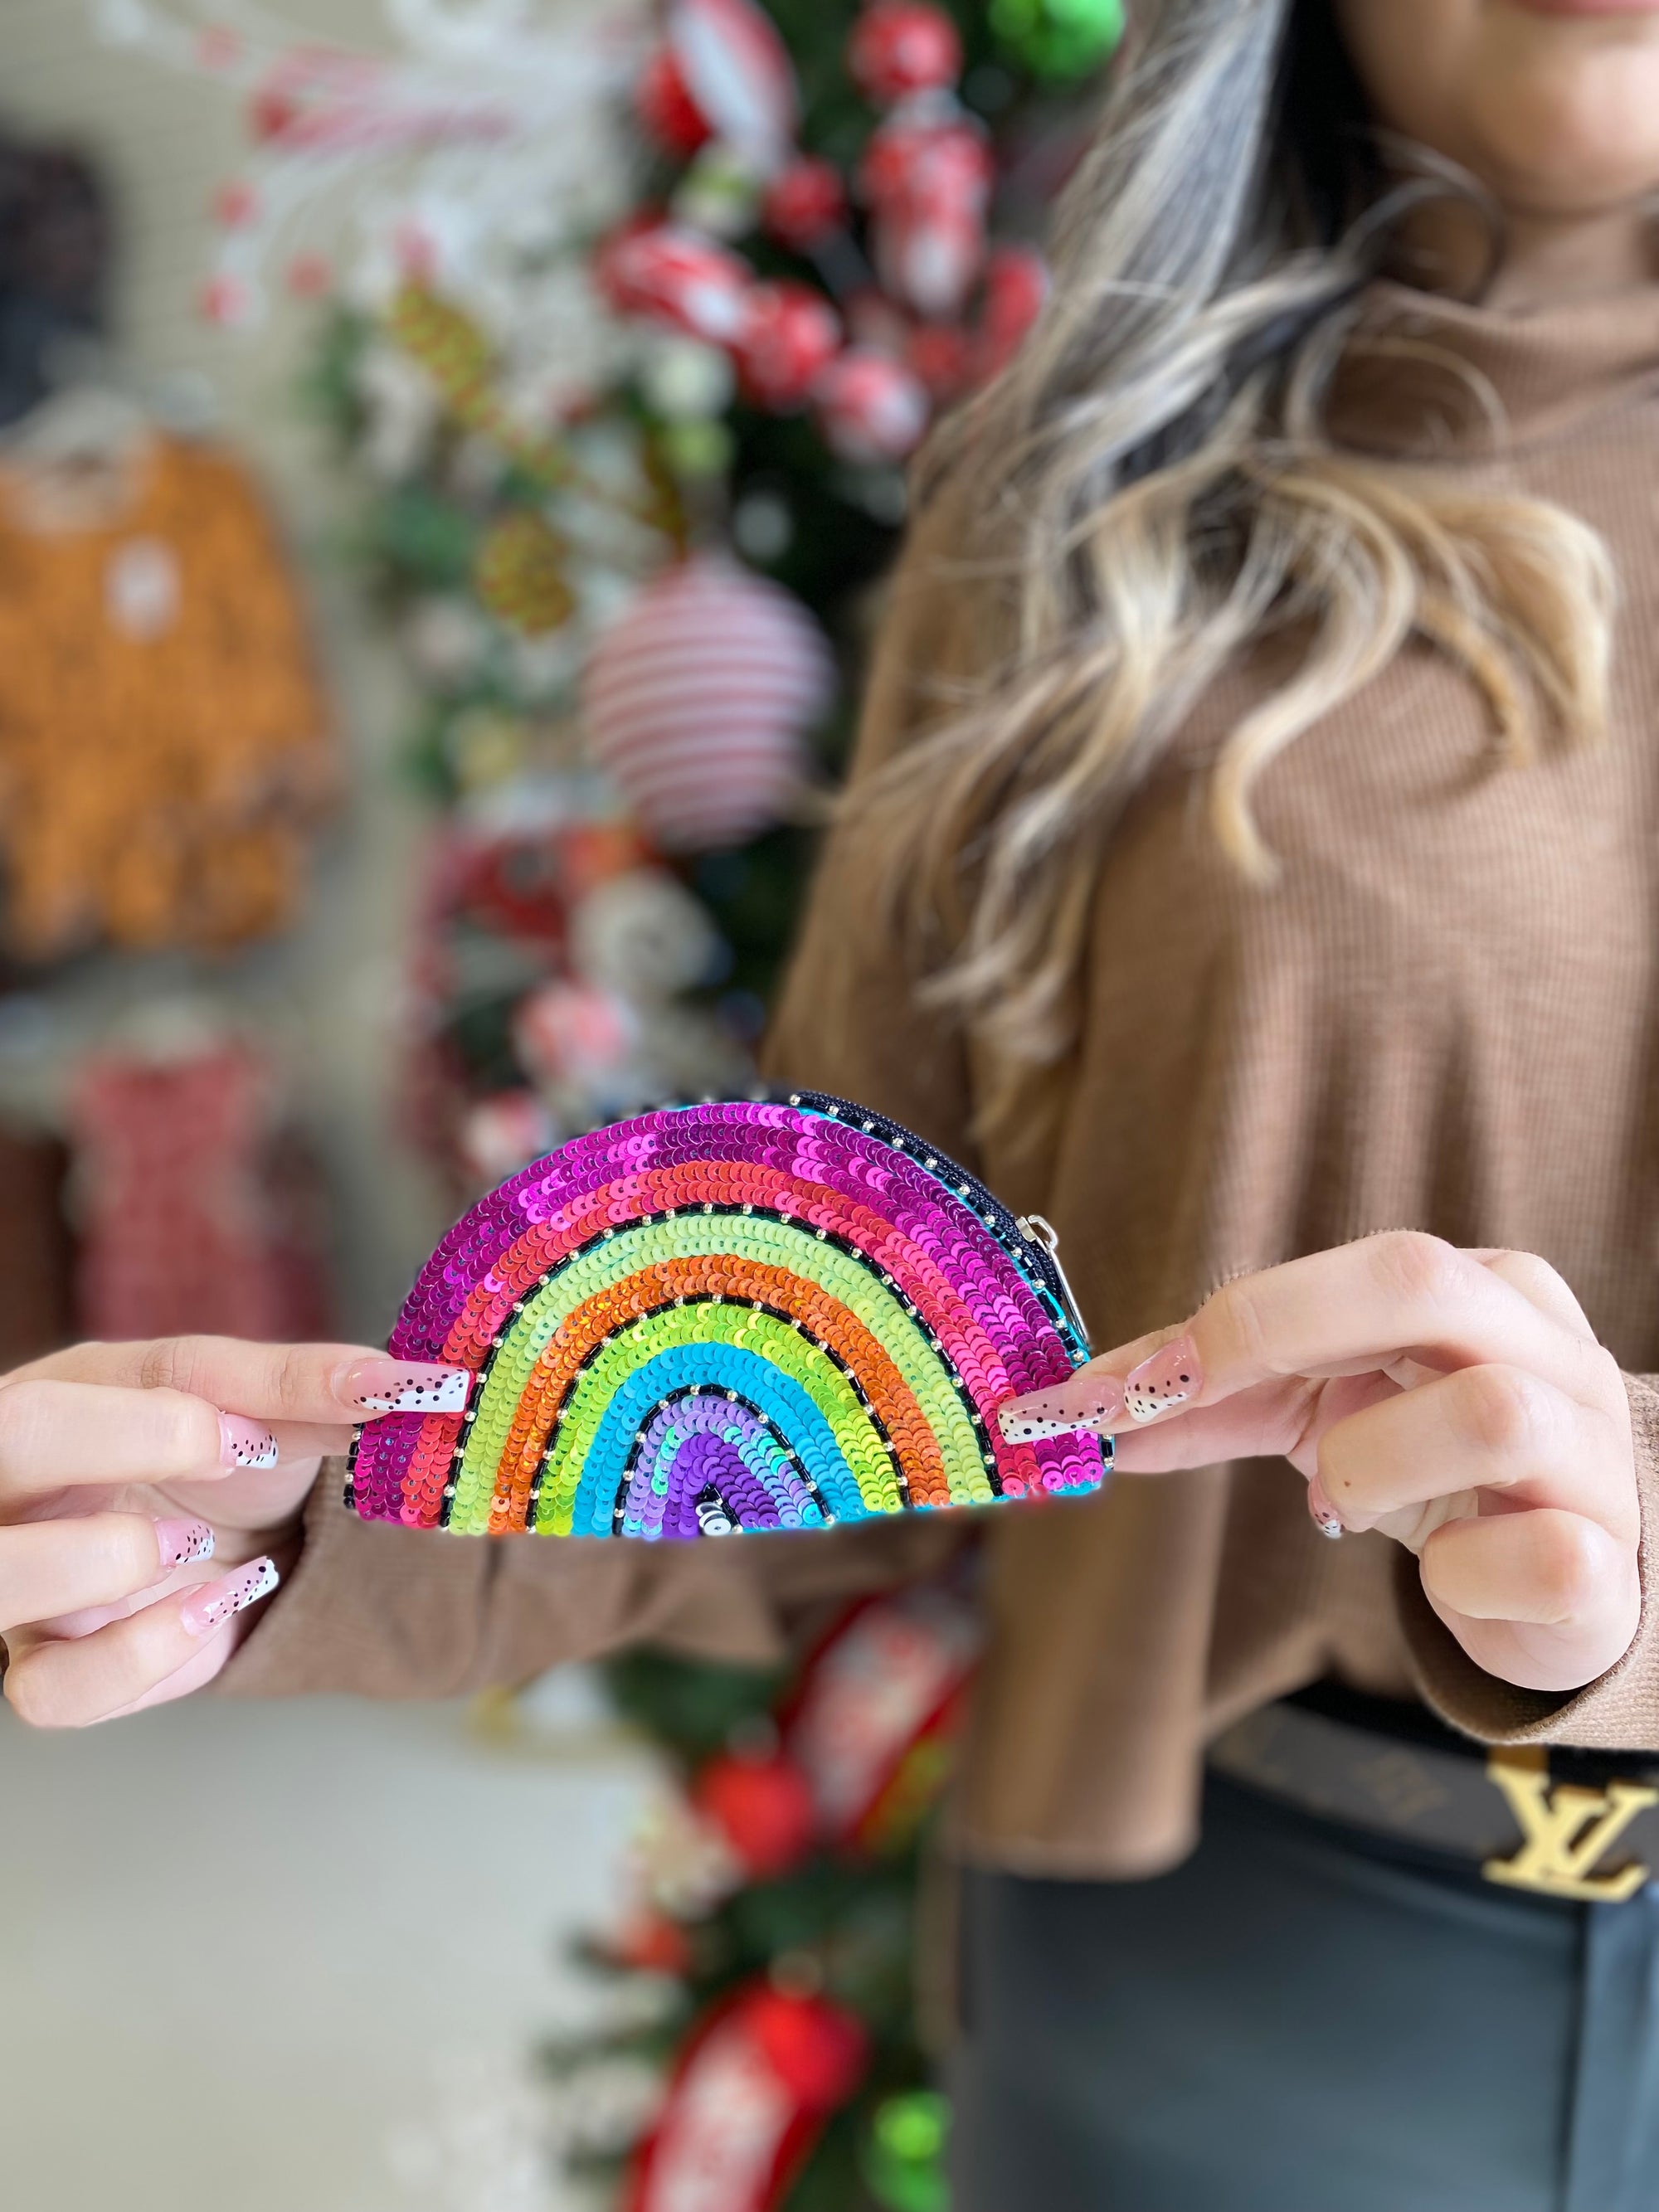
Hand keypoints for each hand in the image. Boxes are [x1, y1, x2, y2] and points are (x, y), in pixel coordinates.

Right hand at [0, 1337, 469, 1726]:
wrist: (249, 1530)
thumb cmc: (231, 1448)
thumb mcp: (262, 1404)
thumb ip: (309, 1386)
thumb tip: (400, 1382)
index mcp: (42, 1405)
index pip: (35, 1420)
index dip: (146, 1435)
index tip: (251, 1441)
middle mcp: (8, 1497)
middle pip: (1, 1487)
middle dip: (120, 1491)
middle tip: (211, 1503)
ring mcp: (20, 1590)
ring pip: (6, 1589)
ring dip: (116, 1567)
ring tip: (197, 1547)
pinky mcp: (53, 1669)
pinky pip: (55, 1692)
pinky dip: (146, 1654)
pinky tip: (208, 1610)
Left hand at [998, 1234, 1639, 1695]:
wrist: (1571, 1579)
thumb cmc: (1435, 1469)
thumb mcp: (1325, 1411)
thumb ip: (1213, 1400)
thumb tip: (1084, 1408)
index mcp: (1486, 1290)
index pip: (1361, 1265)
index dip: (1227, 1318)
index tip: (1109, 1386)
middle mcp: (1548, 1350)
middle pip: (1421, 1280)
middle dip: (1274, 1331)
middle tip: (1181, 1398)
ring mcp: (1591, 1454)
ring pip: (1486, 1415)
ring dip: (1370, 1468)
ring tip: (1342, 1506)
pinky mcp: (1604, 1564)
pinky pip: (1534, 1555)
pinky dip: (1457, 1577)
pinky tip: (1444, 1573)